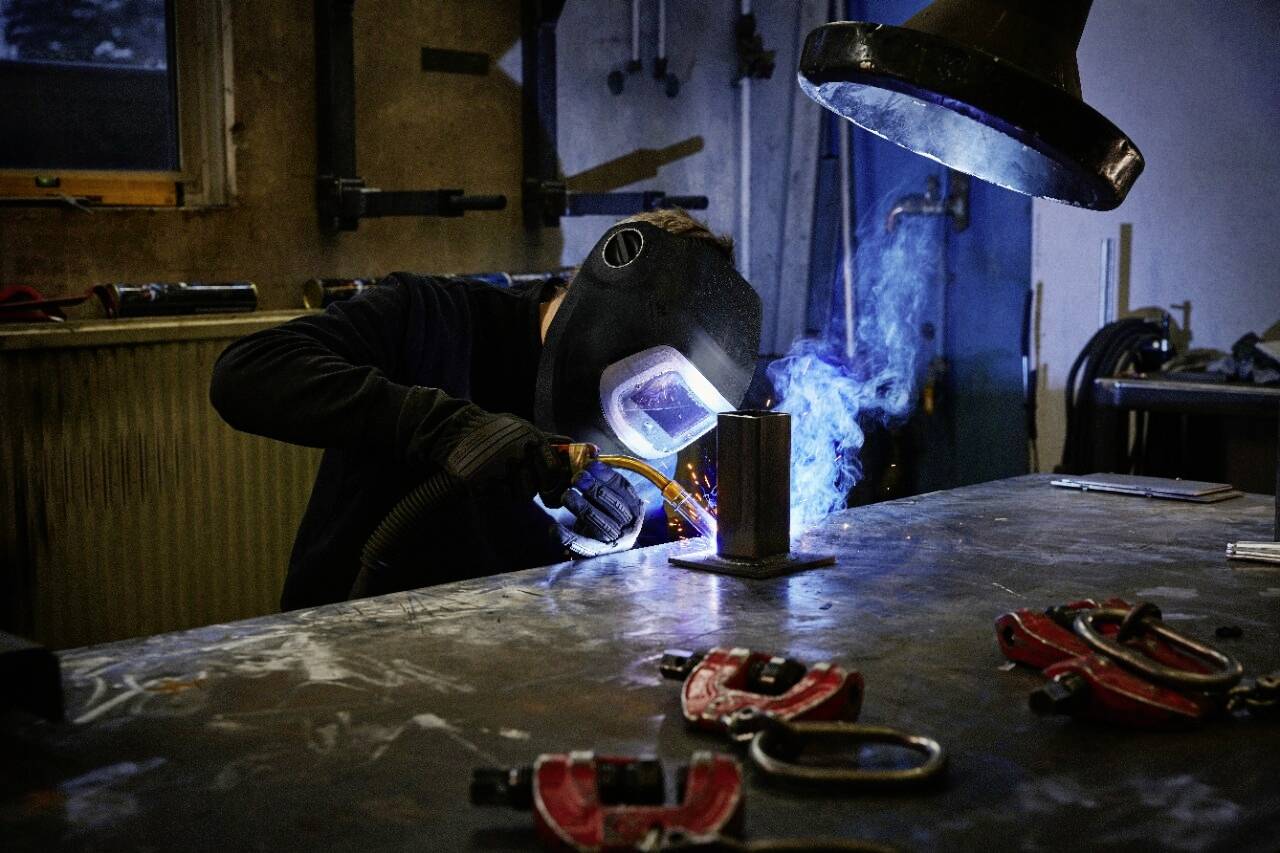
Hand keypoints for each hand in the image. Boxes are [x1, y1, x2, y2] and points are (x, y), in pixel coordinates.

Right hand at [432, 407, 569, 503]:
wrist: (457, 429)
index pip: (553, 472)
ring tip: (501, 472)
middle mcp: (518, 454)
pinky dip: (495, 489)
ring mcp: (498, 468)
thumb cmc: (495, 430)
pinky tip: (488, 475)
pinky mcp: (481, 479)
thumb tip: (578, 445)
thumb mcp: (523, 429)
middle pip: (534, 487)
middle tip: (517, 475)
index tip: (547, 484)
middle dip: (528, 486)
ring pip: (518, 494)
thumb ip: (549, 440)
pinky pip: (498, 493)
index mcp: (532, 440)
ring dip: (512, 488)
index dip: (552, 482)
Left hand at [556, 461, 644, 556]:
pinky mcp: (596, 554)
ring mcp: (613, 541)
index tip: (589, 465)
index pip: (623, 488)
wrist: (613, 552)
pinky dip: (566, 536)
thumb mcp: (615, 498)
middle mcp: (629, 525)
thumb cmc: (610, 516)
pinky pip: (581, 544)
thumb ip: (605, 479)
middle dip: (593, 488)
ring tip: (566, 495)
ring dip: (581, 506)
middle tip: (576, 478)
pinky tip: (554, 527)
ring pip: (598, 523)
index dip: (606, 475)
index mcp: (635, 507)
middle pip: (612, 505)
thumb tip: (590, 453)